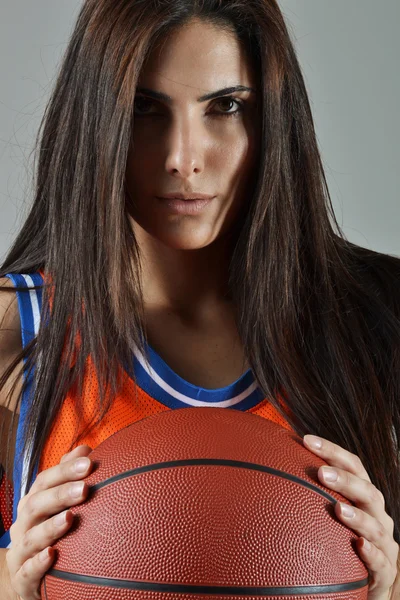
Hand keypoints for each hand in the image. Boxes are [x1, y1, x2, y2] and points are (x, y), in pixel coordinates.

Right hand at [5, 445, 92, 599]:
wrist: (24, 575)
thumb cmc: (47, 530)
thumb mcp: (55, 504)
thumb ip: (68, 477)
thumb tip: (86, 449)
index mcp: (33, 503)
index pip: (44, 481)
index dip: (64, 471)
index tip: (89, 462)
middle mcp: (24, 525)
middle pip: (36, 505)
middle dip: (60, 495)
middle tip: (84, 489)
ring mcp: (21, 552)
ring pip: (30, 538)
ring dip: (50, 527)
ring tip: (70, 518)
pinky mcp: (22, 578)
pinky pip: (27, 571)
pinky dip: (38, 563)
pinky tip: (52, 556)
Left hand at [303, 434, 398, 599]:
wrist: (374, 579)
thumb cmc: (346, 537)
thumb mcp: (333, 510)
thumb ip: (312, 490)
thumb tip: (271, 463)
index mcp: (363, 495)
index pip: (352, 466)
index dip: (332, 451)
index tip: (306, 440)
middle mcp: (376, 514)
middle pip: (367, 491)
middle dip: (345, 481)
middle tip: (321, 473)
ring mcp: (383, 542)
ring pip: (375, 526)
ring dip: (358, 517)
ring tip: (338, 509)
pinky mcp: (385, 570)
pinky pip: (381, 562)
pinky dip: (371, 553)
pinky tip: (359, 546)